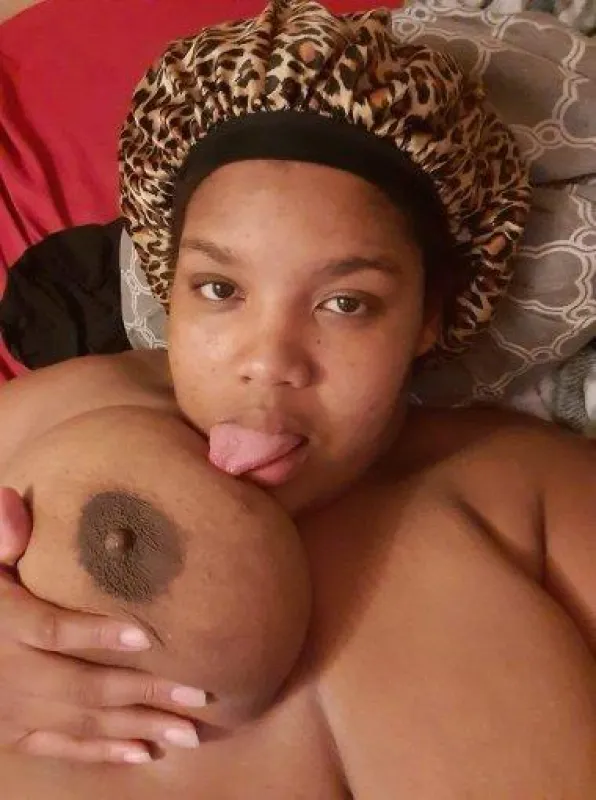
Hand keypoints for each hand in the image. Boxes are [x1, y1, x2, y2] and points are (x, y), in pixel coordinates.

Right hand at [0, 488, 205, 763]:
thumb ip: (1, 534)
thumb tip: (13, 507)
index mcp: (5, 623)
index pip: (51, 630)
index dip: (96, 633)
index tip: (146, 632)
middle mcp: (11, 672)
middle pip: (82, 685)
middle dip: (143, 691)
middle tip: (198, 695)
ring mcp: (14, 710)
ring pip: (82, 721)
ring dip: (138, 727)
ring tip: (191, 730)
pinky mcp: (17, 734)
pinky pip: (63, 748)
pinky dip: (104, 752)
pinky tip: (146, 751)